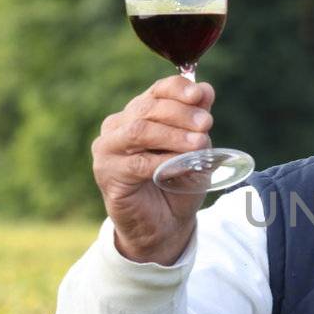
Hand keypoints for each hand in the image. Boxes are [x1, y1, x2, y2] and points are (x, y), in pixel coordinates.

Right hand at [92, 75, 215, 263]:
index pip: (157, 91)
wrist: (165, 224)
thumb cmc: (178, 183)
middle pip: (148, 108)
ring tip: (199, 143)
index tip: (199, 95)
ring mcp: (108, 148)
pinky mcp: (107, 173)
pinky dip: (161, 161)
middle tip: (206, 124)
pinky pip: (136, 163)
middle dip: (181, 114)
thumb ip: (197, 121)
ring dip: (173, 136)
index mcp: (140, 112)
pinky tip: (179, 165)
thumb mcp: (195, 150)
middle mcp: (118, 125)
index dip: (178, 89)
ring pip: (139, 131)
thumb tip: (206, 89)